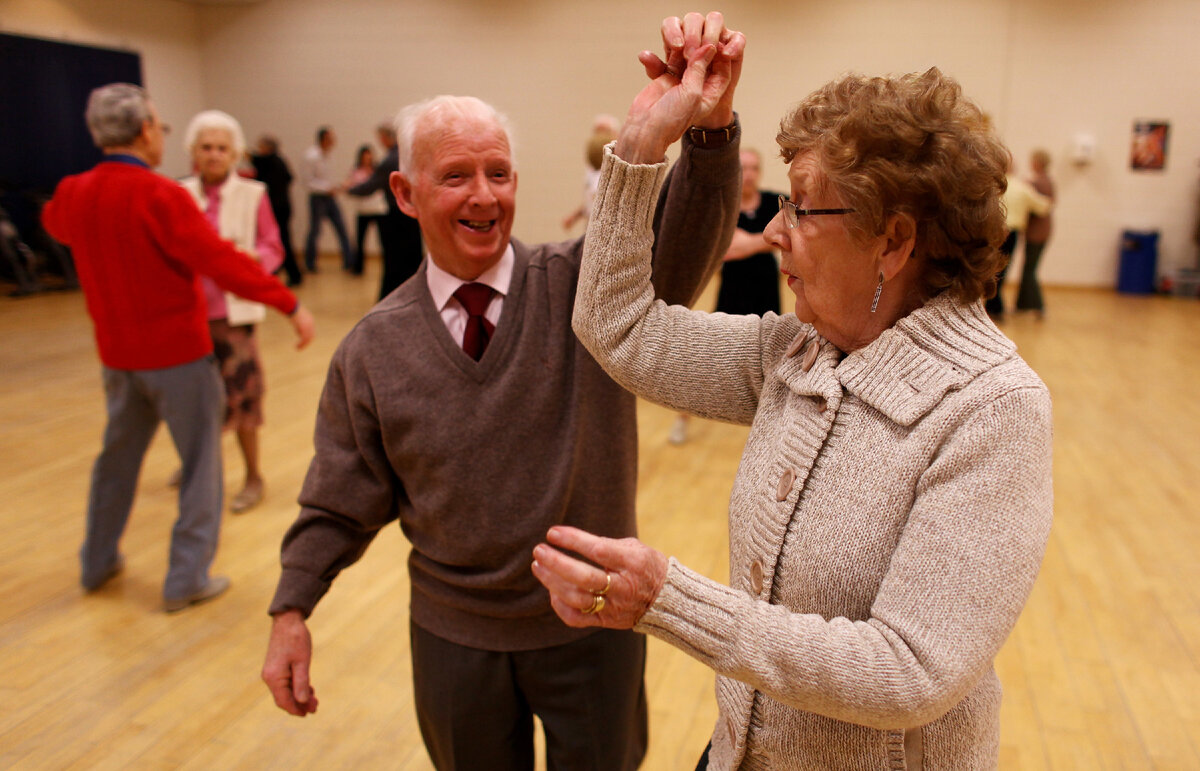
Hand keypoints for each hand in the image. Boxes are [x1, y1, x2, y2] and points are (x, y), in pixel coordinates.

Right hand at [262, 610, 319, 715]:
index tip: (309, 713)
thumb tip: (301, 702)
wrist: (287, 620)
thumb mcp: (302, 662)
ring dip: (299, 696)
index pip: (284, 701)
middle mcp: (269, 677)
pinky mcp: (276, 667)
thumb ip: (302, 682)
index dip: (296, 709)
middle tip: (316, 707)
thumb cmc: (296, 639)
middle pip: (284, 698)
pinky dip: (296, 687)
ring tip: (314, 699)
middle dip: (300, 704)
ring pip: (285, 691)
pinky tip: (308, 688)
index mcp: (273, 677)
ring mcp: (272, 672)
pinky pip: (285, 683)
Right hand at [289, 304, 315, 349]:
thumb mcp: (295, 314)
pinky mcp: (304, 328)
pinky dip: (301, 344)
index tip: (300, 340)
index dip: (306, 336)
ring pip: (308, 338)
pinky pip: (304, 339)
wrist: (290, 305)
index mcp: (310, 319)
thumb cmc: (290, 308)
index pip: (311, 330)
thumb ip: (297, 321)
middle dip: (306, 342)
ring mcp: (308, 326)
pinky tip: (296, 347)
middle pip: (311, 335)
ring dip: (303, 345)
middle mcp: (311, 323)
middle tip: (300, 346)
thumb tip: (295, 326)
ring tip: (297, 348)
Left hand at [531, 526, 667, 629]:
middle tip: (539, 550)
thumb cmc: (645, 566)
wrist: (666, 600)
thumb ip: (605, 545)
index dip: (573, 540)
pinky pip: (576, 618)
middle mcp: (622, 587)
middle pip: (584, 578)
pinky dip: (559, 605)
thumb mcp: (634, 547)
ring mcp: (613, 607)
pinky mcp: (605, 621)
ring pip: (576, 599)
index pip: (597, 550)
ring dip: (552, 582)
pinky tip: (552, 591)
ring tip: (538, 566)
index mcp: (632, 562)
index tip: (553, 533)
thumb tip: (571, 540)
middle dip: (557, 563)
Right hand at [640, 12, 745, 129]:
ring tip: (686, 37)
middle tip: (700, 35)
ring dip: (688, 47)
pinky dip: (672, 50)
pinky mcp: (666, 77)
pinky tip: (673, 40)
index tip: (718, 43)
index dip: (722, 58)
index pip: (722, 73)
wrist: (645, 128)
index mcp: (709, 96)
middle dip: (704, 49)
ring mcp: (681, 82)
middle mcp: (697, 88)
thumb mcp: (692, 92)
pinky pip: (672, 59)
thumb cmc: (671, 118)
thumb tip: (710, 47)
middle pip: (706, 63)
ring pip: (689, 59)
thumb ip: (700, 69)